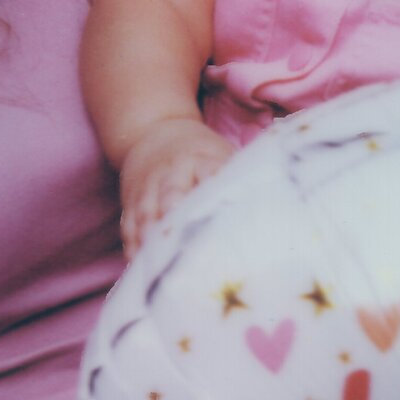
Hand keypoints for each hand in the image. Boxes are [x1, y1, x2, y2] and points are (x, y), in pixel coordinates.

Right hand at [119, 117, 233, 257]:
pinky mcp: (130, 203)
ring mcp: (148, 188)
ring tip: (159, 264)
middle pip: (170, 194)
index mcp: (201, 159)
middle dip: (174, 216)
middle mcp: (171, 172)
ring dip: (151, 238)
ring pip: (146, 214)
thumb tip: (270, 210)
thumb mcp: (221, 156)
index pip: (209, 172)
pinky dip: (133, 246)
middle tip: (182, 244)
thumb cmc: (201, 154)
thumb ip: (239, 179)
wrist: (156, 133)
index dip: (212, 190)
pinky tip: (140, 266)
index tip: (218, 210)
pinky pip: (128, 226)